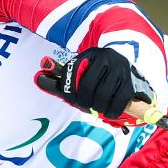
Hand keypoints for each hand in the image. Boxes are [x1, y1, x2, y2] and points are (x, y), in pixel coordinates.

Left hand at [35, 48, 153, 118]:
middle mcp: (105, 57)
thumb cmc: (97, 75)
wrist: (127, 66)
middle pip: (87, 87)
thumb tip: (37, 78)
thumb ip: (57, 79)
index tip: (74, 100)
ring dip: (97, 108)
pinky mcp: (131, 82)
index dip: (70, 93)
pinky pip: (119, 101)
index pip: (72, 75)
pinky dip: (112, 111)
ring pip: (102, 96)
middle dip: (84, 102)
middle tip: (85, 107)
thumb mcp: (78, 74)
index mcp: (89, 54)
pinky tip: (109, 112)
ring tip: (97, 109)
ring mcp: (120, 69)